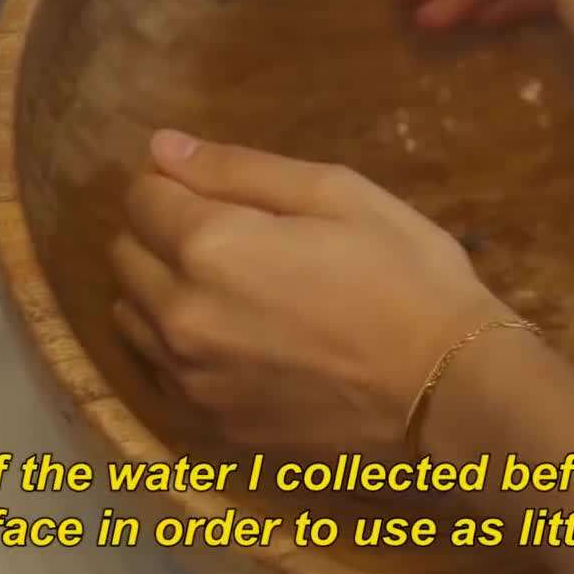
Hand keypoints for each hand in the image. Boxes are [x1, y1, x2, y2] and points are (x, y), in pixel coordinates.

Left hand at [109, 129, 512, 451]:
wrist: (448, 392)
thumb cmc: (406, 275)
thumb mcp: (337, 193)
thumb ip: (238, 169)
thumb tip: (161, 148)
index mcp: (211, 248)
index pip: (142, 199)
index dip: (172, 183)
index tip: (212, 189)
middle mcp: (181, 316)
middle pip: (125, 256)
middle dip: (160, 233)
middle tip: (226, 235)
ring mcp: (191, 379)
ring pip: (131, 318)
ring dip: (159, 291)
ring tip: (224, 288)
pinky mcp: (211, 425)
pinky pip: (158, 374)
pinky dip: (174, 348)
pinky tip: (225, 341)